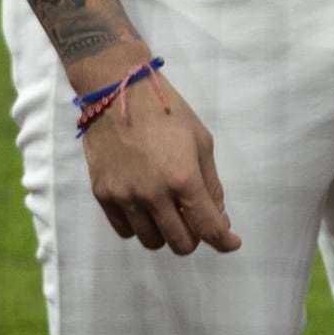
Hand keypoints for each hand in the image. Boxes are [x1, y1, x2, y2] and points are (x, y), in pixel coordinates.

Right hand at [76, 65, 237, 255]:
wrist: (117, 91)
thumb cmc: (167, 111)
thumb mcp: (201, 141)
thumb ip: (211, 183)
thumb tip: (218, 217)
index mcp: (183, 178)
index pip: (208, 228)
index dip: (224, 241)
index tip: (230, 242)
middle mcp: (153, 194)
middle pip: (180, 244)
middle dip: (195, 237)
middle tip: (194, 219)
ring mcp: (124, 196)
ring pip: (152, 242)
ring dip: (166, 233)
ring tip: (167, 211)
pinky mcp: (102, 194)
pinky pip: (125, 230)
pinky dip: (140, 226)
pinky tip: (144, 207)